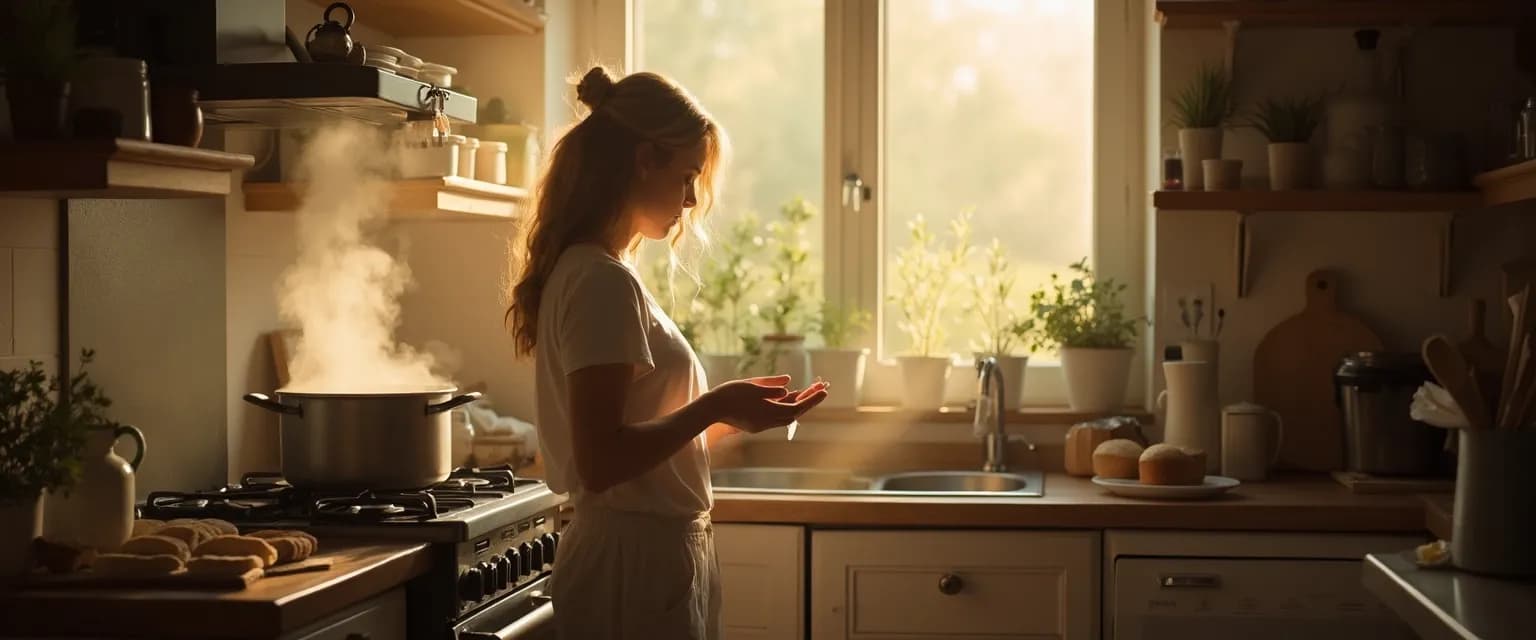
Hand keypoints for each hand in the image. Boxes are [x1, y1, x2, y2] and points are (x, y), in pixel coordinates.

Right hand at [701, 375, 827, 433]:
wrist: (710, 408)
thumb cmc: (730, 394)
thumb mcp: (753, 385)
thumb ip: (772, 385)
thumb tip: (789, 384)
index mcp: (769, 412)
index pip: (797, 407)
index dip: (812, 399)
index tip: (824, 389)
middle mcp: (768, 422)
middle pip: (794, 412)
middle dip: (808, 399)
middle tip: (821, 386)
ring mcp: (761, 425)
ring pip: (786, 416)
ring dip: (798, 403)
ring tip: (809, 390)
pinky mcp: (755, 425)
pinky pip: (776, 416)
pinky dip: (786, 406)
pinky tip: (789, 397)